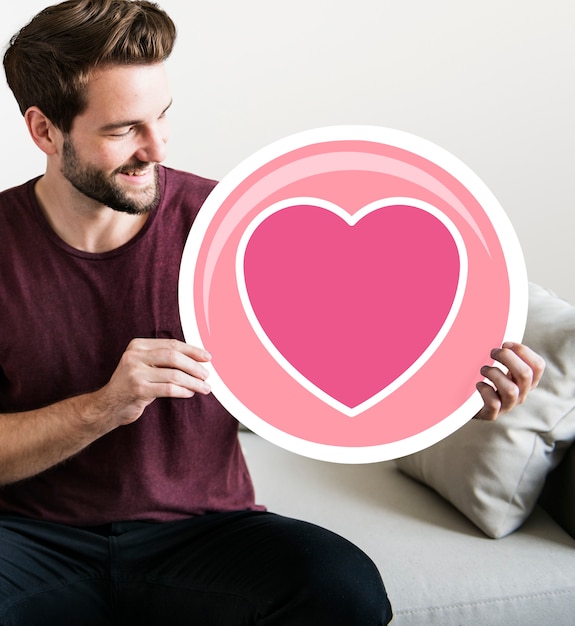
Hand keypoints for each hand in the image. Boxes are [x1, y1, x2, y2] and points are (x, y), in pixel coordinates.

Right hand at [90, 338, 211, 427]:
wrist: (108, 405)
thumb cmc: (133, 385)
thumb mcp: (144, 365)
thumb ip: (164, 359)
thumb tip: (198, 359)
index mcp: (138, 345)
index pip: (171, 344)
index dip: (192, 351)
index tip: (207, 357)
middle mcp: (134, 356)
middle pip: (173, 357)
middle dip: (195, 366)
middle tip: (207, 375)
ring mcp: (134, 372)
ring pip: (174, 375)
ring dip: (193, 382)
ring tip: (204, 387)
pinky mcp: (137, 389)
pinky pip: (168, 389)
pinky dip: (183, 391)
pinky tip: (190, 393)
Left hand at [474, 342, 544, 420]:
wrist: (467, 404)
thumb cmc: (483, 378)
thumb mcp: (497, 365)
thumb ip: (502, 353)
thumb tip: (495, 328)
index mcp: (525, 381)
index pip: (538, 366)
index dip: (523, 351)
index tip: (505, 344)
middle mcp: (520, 394)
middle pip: (525, 374)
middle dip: (507, 357)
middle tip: (491, 352)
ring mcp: (507, 405)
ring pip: (511, 390)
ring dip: (494, 373)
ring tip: (483, 369)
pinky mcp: (492, 414)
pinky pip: (493, 403)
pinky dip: (485, 390)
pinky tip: (478, 384)